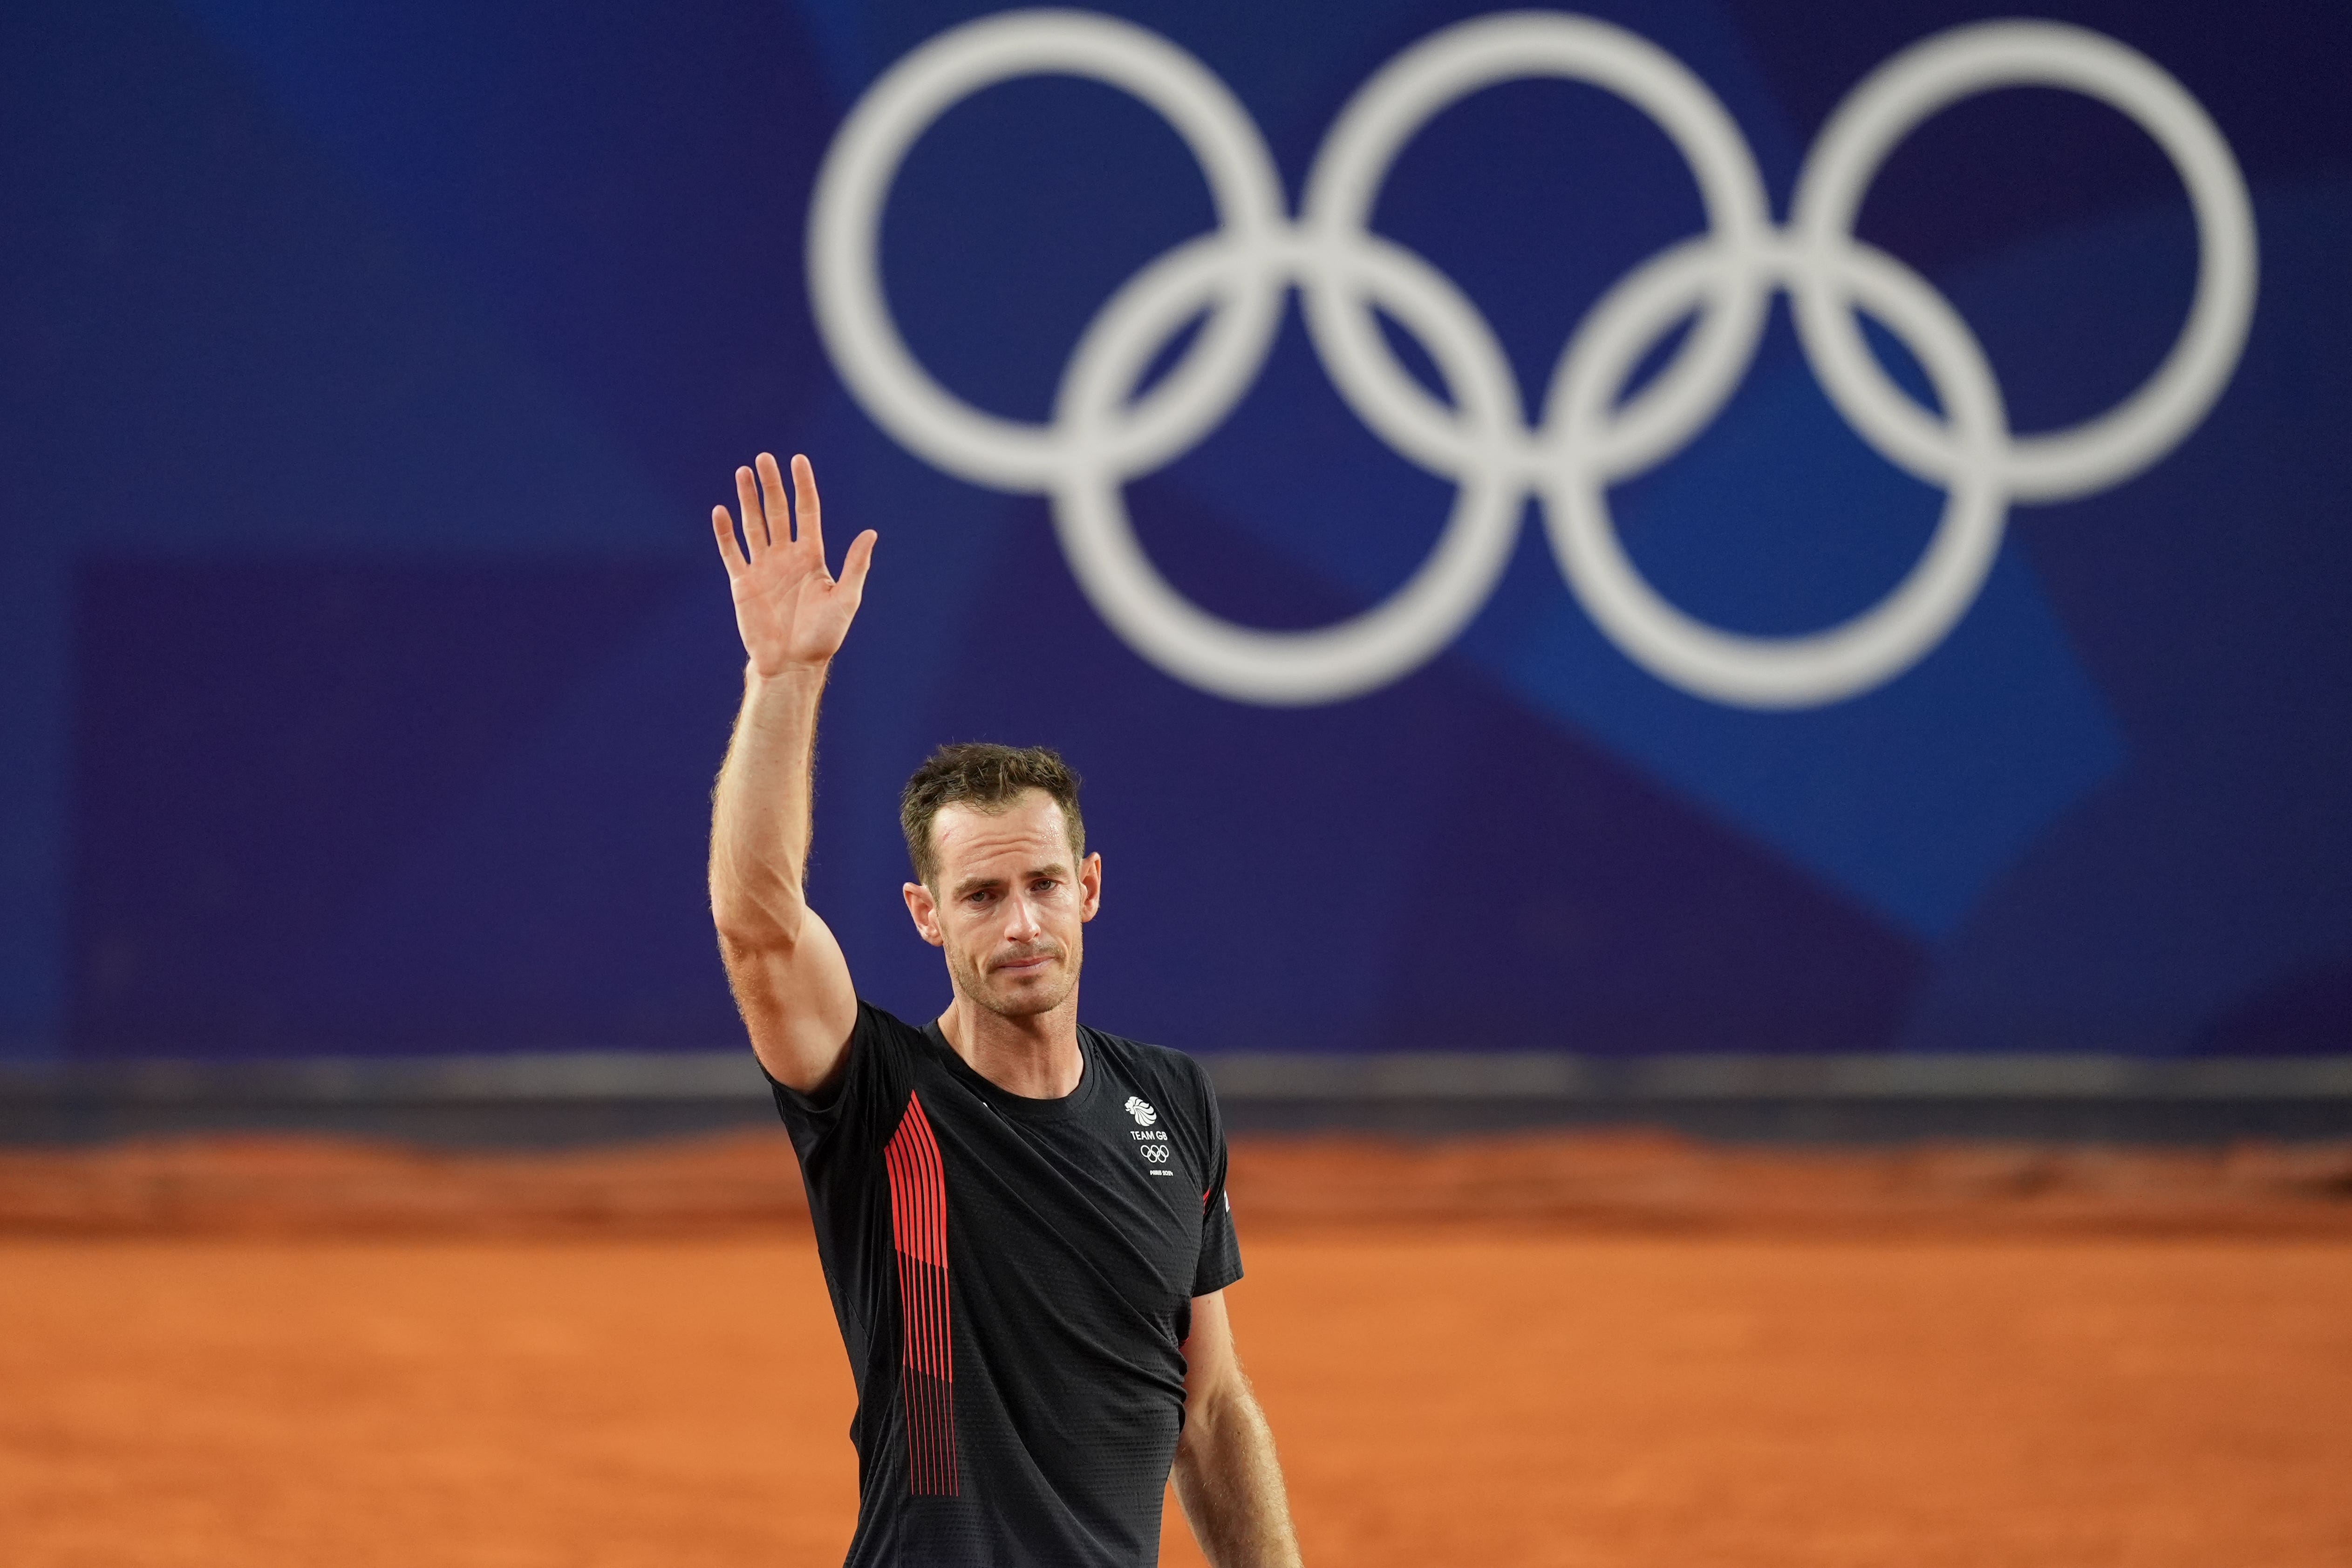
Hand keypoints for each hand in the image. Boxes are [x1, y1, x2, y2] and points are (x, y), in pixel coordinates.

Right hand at [712, 453, 877, 677]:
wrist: (793, 664)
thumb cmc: (823, 636)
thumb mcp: (846, 599)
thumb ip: (855, 565)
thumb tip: (871, 533)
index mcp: (811, 557)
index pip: (806, 512)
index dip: (803, 486)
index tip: (798, 461)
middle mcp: (786, 557)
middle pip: (777, 512)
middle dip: (771, 485)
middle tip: (764, 458)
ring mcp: (763, 568)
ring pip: (753, 525)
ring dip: (747, 499)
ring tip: (743, 472)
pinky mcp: (742, 583)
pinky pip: (732, 552)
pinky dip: (725, 532)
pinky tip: (721, 510)